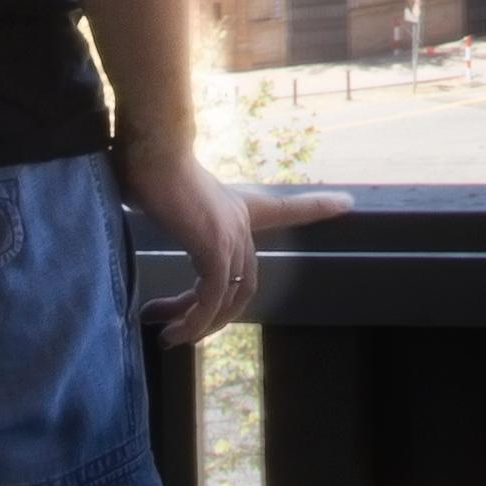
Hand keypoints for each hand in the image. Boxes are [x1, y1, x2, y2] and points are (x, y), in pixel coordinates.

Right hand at [115, 138, 351, 343]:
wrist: (151, 148)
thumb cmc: (146, 163)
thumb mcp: (163, 192)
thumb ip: (166, 210)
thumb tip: (137, 202)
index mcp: (234, 205)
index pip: (284, 207)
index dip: (315, 206)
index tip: (347, 203)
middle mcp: (239, 221)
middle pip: (243, 284)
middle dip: (210, 316)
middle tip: (175, 329)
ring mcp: (231, 235)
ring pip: (227, 297)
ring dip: (196, 324)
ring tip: (167, 337)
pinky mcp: (215, 247)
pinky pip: (211, 298)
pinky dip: (193, 321)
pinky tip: (171, 330)